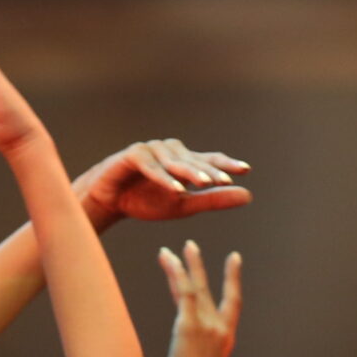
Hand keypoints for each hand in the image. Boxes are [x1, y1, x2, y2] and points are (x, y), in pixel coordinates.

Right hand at [79, 140, 251, 224]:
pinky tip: (176, 189)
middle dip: (210, 170)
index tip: (246, 170)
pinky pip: (150, 167)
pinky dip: (163, 178)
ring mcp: (150, 150)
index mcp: (183, 161)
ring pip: (174, 162)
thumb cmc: (144, 201)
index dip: (227, 164)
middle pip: (194, 160)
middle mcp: (169, 151)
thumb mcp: (183, 205)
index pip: (209, 160)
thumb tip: (248, 196)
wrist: (109, 202)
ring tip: (205, 182)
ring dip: (189, 171)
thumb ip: (213, 200)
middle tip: (227, 179)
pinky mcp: (132, 155)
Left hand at [158, 241, 241, 356]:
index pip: (232, 303)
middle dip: (199, 266)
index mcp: (226, 340)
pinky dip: (176, 272)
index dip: (233, 280)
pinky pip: (183, 291)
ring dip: (187, 263)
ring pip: (196, 285)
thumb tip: (191, 355)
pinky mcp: (188, 324)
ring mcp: (206, 325)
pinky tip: (168, 259)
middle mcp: (220, 328)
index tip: (234, 260)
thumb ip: (201, 356)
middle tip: (191, 247)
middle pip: (211, 288)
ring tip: (177, 248)